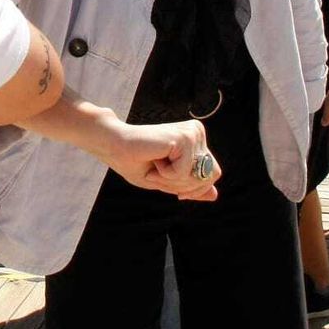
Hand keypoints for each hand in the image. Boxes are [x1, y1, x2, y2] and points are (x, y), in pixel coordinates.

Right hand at [104, 118, 219, 201]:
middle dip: (183, 185)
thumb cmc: (136, 162)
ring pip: (198, 177)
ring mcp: (192, 134)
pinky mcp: (184, 138)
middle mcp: (197, 133)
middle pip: (210, 176)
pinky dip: (166, 174)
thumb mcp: (168, 181)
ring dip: (172, 180)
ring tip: (155, 164)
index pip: (213, 173)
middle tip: (158, 171)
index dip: (194, 187)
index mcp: (196, 140)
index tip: (167, 180)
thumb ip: (191, 186)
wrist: (114, 146)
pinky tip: (154, 158)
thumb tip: (215, 195)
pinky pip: (183, 172)